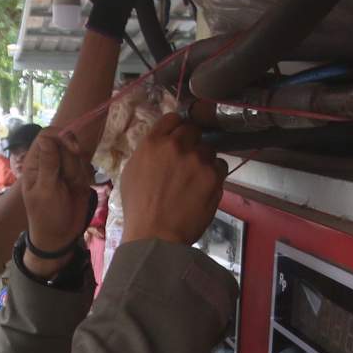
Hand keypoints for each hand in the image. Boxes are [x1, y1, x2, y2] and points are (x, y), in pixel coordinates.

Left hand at [19, 128, 94, 260]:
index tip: (74, 149)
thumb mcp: (46, 190)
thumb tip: (47, 137)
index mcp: (34, 162)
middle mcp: (48, 161)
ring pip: (77, 155)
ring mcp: (63, 168)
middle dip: (71, 159)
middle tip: (68, 180)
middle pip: (65, 142)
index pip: (47, 135)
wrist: (60, 236)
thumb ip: (48, 163)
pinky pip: (84, 167)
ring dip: (77, 171)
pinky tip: (77, 190)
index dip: (62, 137)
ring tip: (70, 188)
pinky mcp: (76, 176)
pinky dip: (83, 177)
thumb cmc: (47, 215)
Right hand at [117, 114, 224, 246]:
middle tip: (188, 160)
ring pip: (209, 149)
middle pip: (193, 130)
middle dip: (192, 142)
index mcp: (153, 142)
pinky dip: (214, 174)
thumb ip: (148, 152)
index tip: (178, 138)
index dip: (176, 128)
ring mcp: (198, 159)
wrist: (156, 235)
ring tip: (196, 178)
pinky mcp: (213, 176)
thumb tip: (161, 146)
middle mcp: (177, 145)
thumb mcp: (131, 172)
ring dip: (204, 159)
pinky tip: (205, 187)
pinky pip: (220, 166)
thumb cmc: (138, 208)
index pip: (173, 118)